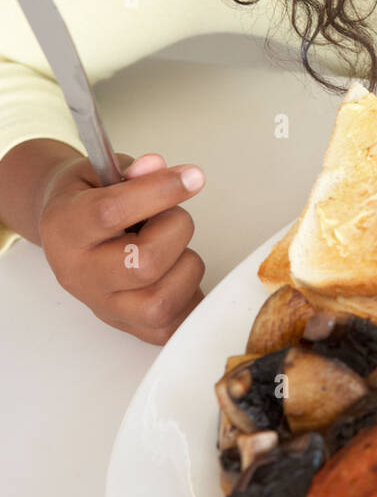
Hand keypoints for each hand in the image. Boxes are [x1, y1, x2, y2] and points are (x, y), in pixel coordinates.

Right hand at [38, 149, 206, 342]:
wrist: (66, 234)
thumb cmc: (86, 201)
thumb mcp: (99, 172)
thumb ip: (129, 171)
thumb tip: (155, 167)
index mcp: (65, 229)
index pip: (111, 213)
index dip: (159, 191)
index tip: (191, 176)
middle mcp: (80, 276)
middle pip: (143, 264)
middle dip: (175, 230)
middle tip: (170, 216)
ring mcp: (104, 307)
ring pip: (161, 302)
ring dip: (185, 265)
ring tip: (173, 246)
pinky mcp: (130, 329)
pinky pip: (174, 325)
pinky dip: (189, 295)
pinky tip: (179, 270)